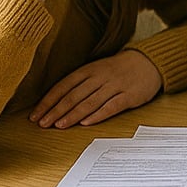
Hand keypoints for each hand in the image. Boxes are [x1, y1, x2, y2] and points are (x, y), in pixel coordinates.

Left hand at [31, 49, 162, 127]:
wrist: (150, 61)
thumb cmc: (118, 69)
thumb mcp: (97, 69)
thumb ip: (79, 83)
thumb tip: (55, 101)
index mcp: (89, 70)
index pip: (63, 86)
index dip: (48, 101)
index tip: (36, 115)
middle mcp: (100, 77)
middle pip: (73, 96)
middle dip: (56, 111)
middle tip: (42, 124)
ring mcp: (115, 86)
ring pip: (89, 102)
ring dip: (72, 115)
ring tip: (59, 126)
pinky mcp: (129, 95)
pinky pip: (111, 106)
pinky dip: (98, 115)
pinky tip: (86, 123)